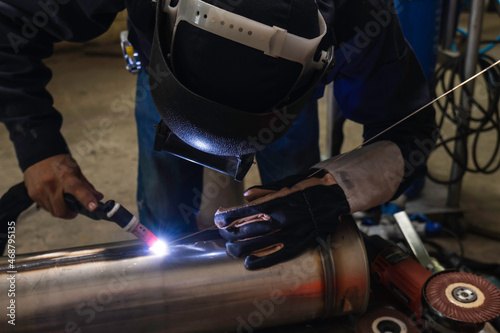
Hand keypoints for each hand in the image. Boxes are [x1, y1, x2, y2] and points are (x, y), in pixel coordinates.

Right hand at [24, 154, 102, 218]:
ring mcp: (40, 190)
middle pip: (61, 210)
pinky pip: (45, 207)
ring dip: (61, 210)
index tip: (94, 207)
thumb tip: (99, 198)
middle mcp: (51, 184)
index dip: (86, 199)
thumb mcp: (76, 171)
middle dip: (70, 214)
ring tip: (63, 201)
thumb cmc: (60, 163)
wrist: (38, 155)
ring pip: (53, 211)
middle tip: (75, 210)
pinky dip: (52, 206)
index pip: (77, 189)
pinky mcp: (33, 194)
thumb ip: (87, 186)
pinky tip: (53, 197)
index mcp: (66, 177)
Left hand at [214, 170, 349, 269]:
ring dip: (238, 248)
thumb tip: (245, 196)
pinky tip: (248, 263)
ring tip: (231, 248)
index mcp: (275, 201)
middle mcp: (280, 219)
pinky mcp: (298, 245)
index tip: (218, 220)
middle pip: (245, 231)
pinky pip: (275, 257)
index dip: (226, 218)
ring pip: (255, 246)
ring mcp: (289, 234)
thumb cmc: (307, 187)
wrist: (334, 196)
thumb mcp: (284, 183)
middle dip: (228, 234)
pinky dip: (259, 262)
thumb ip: (263, 191)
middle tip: (222, 234)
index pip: (243, 212)